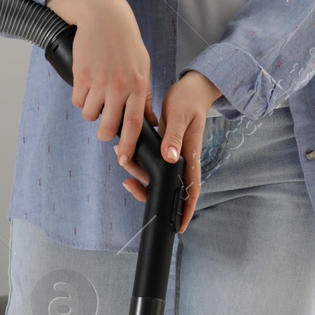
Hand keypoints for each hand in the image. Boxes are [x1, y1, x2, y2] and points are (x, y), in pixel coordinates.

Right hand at [46, 0, 152, 173]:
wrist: (104, 17)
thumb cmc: (126, 43)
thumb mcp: (142, 68)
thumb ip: (143, 97)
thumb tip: (148, 123)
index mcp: (138, 85)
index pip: (135, 124)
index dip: (128, 145)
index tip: (123, 158)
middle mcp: (119, 86)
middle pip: (108, 127)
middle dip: (104, 134)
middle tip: (104, 128)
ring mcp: (99, 81)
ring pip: (89, 115)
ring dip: (91, 111)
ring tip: (96, 96)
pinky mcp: (81, 76)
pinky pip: (78, 101)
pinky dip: (81, 97)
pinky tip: (87, 83)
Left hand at [121, 70, 223, 232]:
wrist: (191, 87)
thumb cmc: (189, 100)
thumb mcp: (180, 116)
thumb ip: (174, 137)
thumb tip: (170, 158)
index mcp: (190, 155)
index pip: (192, 190)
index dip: (186, 210)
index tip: (180, 226)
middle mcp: (182, 160)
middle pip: (168, 187)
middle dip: (147, 191)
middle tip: (129, 185)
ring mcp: (174, 156)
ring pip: (155, 175)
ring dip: (137, 173)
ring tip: (123, 160)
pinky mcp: (166, 149)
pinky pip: (151, 163)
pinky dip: (137, 162)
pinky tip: (126, 154)